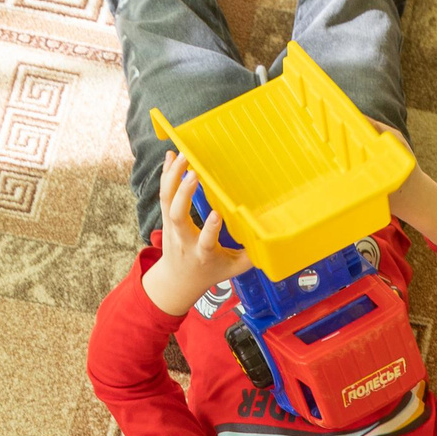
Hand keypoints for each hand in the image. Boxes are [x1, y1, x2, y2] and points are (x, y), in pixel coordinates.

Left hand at [149, 150, 251, 309]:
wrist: (179, 279)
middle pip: (177, 215)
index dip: (210, 228)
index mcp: (203, 253)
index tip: (216, 214)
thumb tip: (272, 241)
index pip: (205, 241)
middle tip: (193, 172)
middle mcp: (184, 239)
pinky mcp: (165, 217)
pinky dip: (167, 173)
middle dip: (183, 193)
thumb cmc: (210, 272)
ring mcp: (171, 227)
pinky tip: (171, 156)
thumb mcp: (233, 270)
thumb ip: (251, 257)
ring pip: (167, 200)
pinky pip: (164, 193)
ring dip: (173, 176)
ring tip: (182, 155)